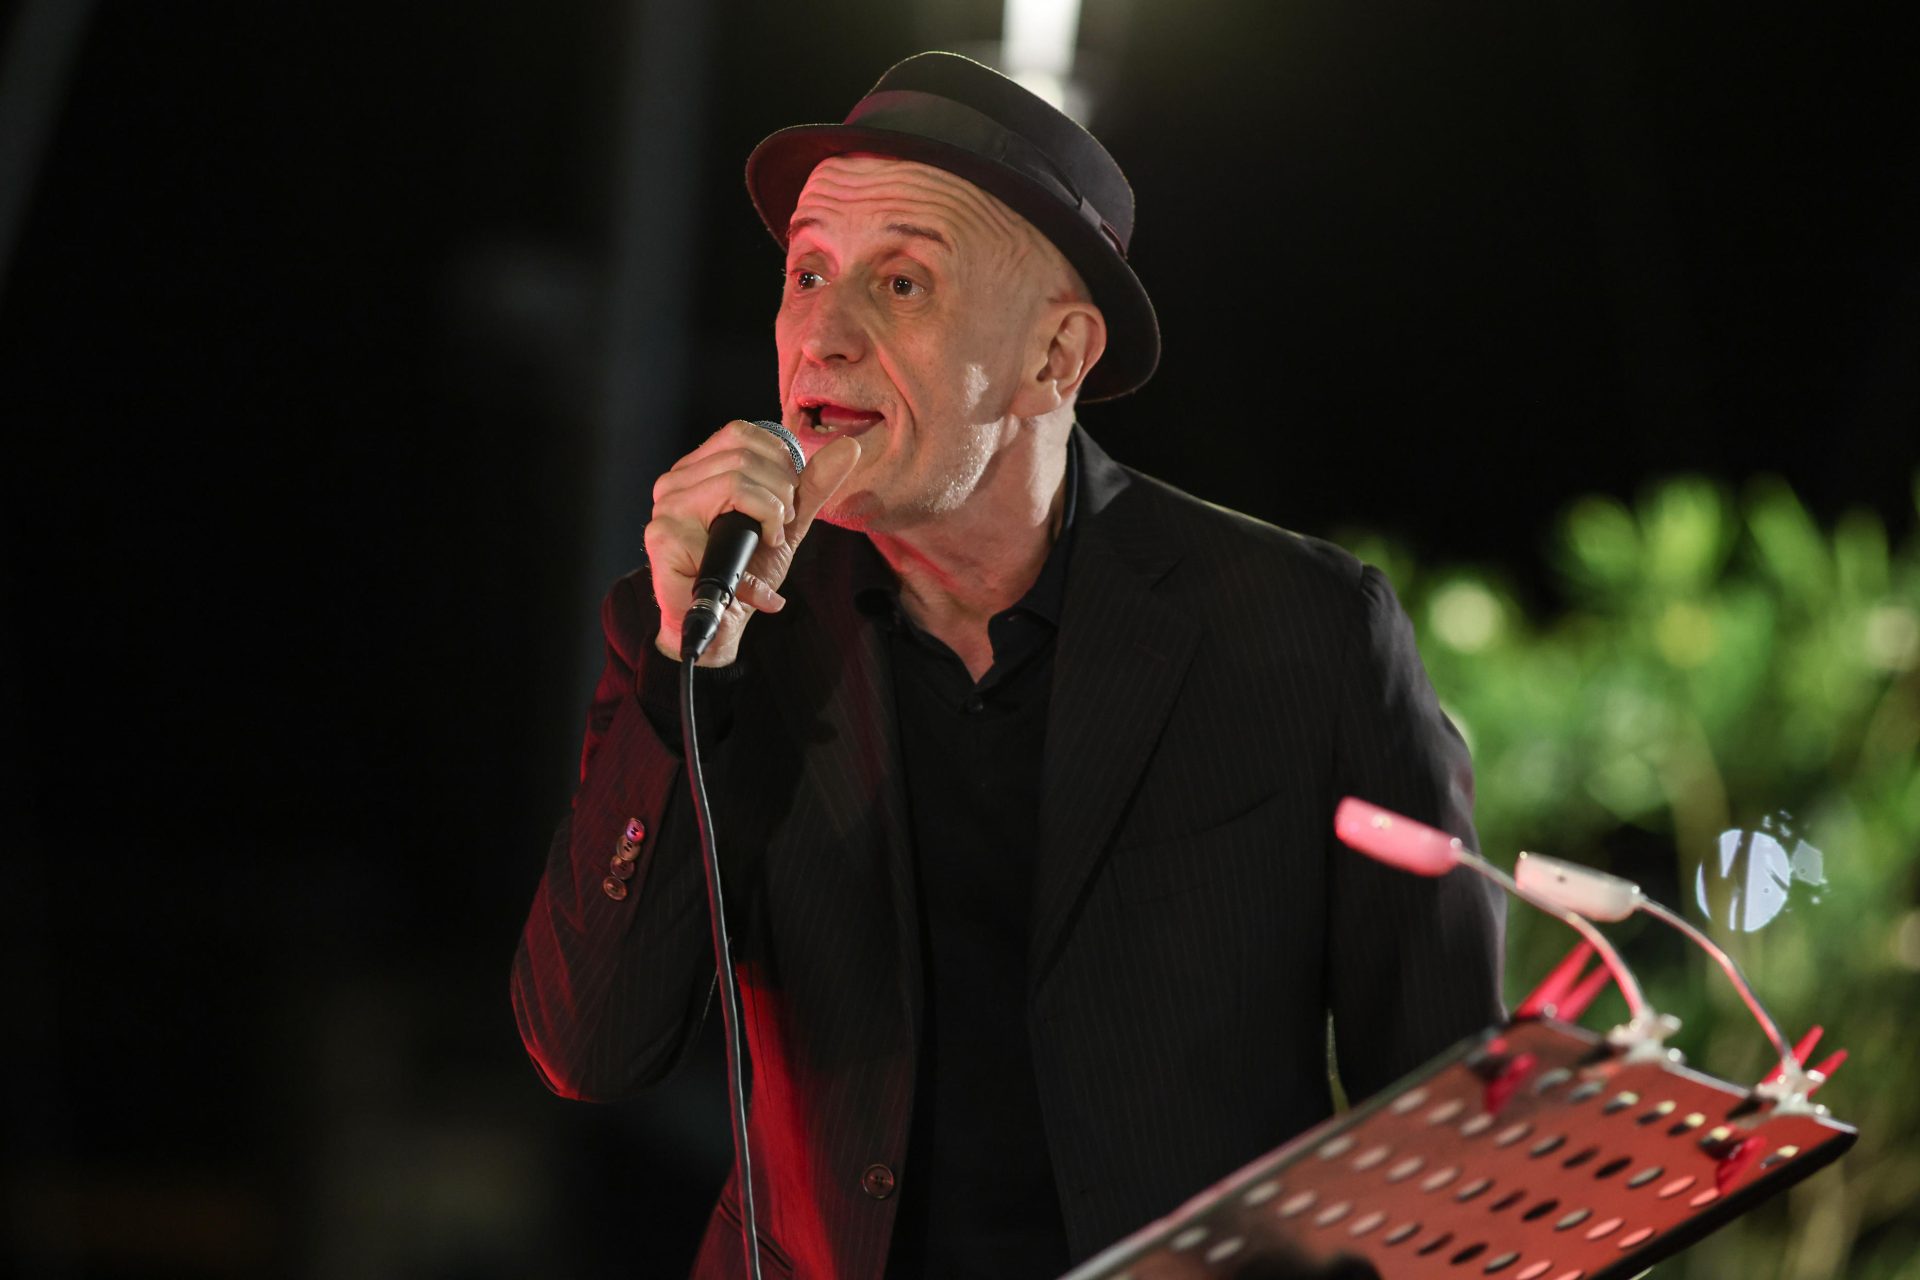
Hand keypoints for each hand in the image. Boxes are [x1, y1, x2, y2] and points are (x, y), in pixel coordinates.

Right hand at [645, 420, 860, 665]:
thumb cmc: (747, 574)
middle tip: (779, 528)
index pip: (741, 434)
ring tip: (768, 542)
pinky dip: (758, 534)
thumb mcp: (787, 523)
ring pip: (736, 478)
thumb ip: (812, 486)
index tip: (786, 502)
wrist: (722, 625)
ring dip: (770, 513)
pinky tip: (755, 570)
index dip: (778, 462)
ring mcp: (666, 507)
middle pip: (743, 454)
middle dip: (780, 492)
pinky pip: (725, 512)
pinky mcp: (664, 535)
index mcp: (697, 472)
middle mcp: (675, 483)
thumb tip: (848, 447)